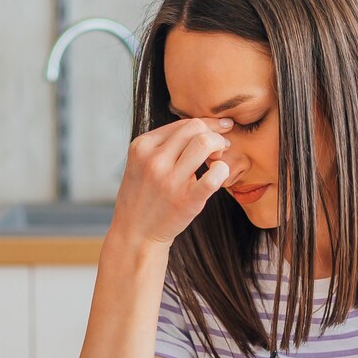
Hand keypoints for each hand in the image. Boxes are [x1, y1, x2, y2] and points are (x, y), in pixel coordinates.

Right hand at [108, 117, 233, 247]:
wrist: (135, 234)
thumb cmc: (143, 196)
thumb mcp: (140, 163)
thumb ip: (163, 144)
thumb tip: (201, 126)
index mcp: (142, 146)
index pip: (183, 123)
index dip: (207, 124)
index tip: (220, 129)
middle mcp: (154, 160)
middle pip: (195, 128)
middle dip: (214, 133)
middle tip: (221, 147)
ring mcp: (169, 180)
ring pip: (205, 143)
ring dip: (219, 146)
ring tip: (218, 158)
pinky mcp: (186, 200)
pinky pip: (214, 175)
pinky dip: (223, 170)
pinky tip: (220, 174)